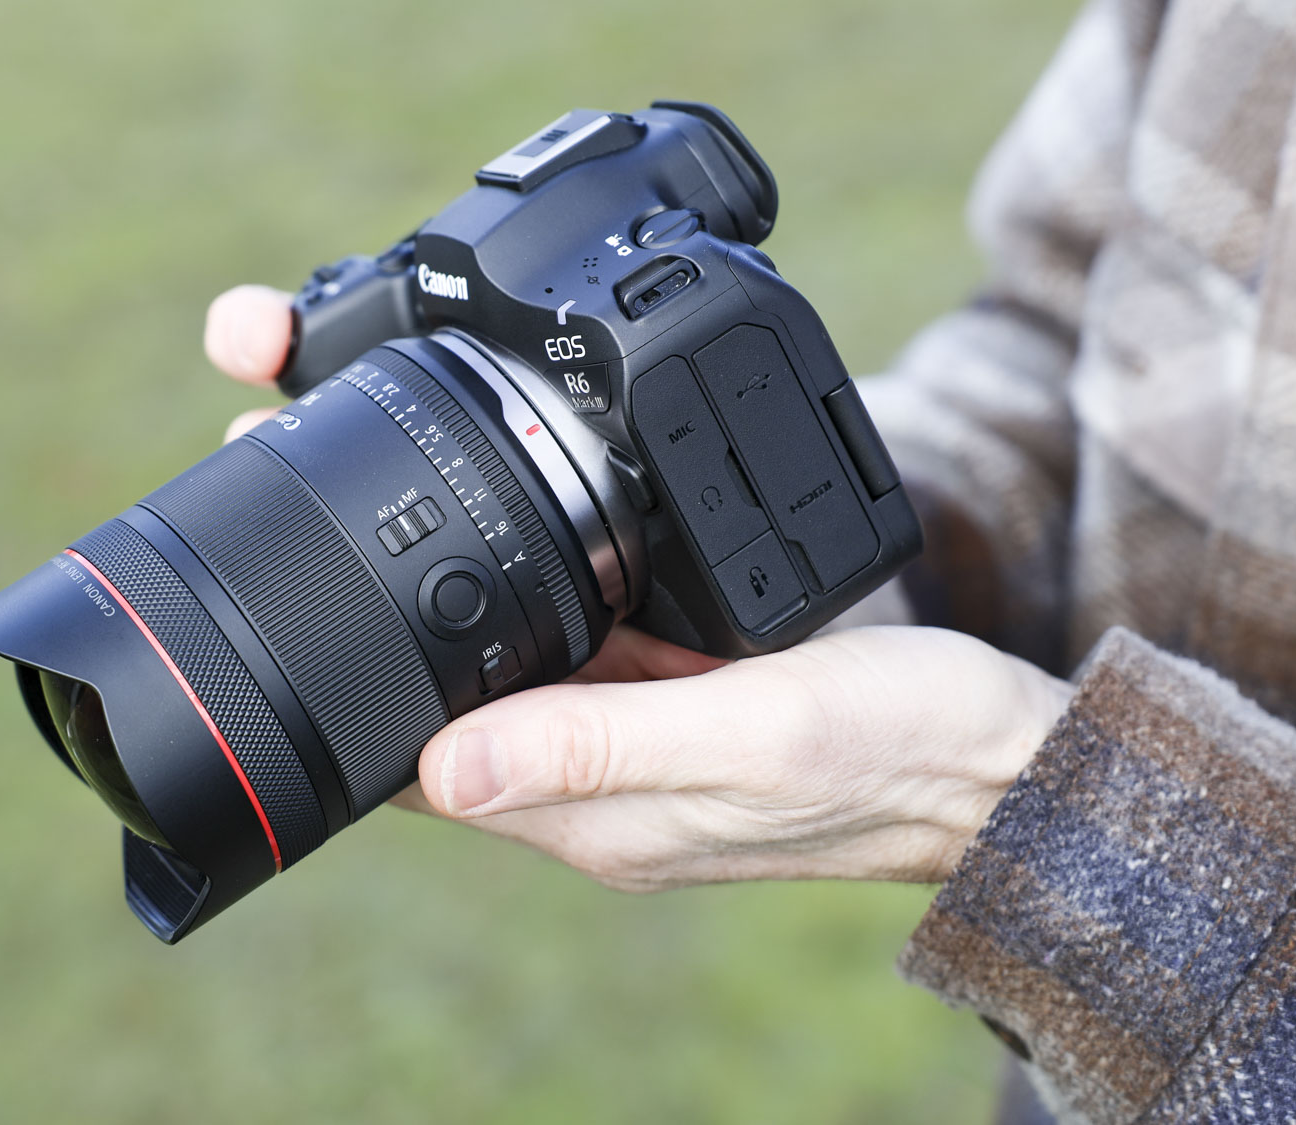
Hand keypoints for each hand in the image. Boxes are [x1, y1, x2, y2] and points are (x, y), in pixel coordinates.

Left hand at [203, 286, 1072, 887]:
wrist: (1008, 760)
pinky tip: (524, 524)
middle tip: (312, 486)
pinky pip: (571, 646)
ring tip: (386, 479)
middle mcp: (590, 786)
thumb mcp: (753, 733)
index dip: (347, 675)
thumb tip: (437, 770)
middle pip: (442, 699)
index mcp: (589, 813)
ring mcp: (628, 743)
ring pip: (501, 663)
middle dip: (375, 613)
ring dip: (446, 592)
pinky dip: (532, 590)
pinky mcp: (670, 702)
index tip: (287, 579)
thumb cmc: (901, 752)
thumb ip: (600, 746)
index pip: (417, 760)